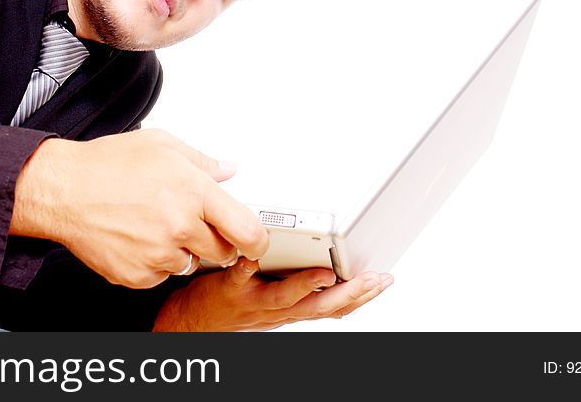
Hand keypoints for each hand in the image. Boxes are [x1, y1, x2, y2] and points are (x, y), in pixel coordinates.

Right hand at [10, 129, 268, 287]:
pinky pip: (161, 276)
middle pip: (223, 253)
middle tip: (192, 223)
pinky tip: (137, 238)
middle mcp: (180, 226)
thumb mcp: (161, 145)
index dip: (257, 240)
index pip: (248, 231)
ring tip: (155, 225)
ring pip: (190, 264)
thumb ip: (203, 161)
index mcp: (194, 192)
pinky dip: (154, 263)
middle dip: (216, 241)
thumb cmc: (106, 164)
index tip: (255, 240)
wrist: (61, 189)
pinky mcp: (137, 274)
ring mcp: (157, 255)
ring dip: (183, 251)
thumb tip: (228, 171)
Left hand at [152, 258, 393, 330]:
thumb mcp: (278, 299)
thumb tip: (330, 264)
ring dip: (307, 286)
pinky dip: (246, 269)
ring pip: (287, 298)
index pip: (336, 305)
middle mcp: (280, 309)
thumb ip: (302, 284)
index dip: (363, 295)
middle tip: (373, 279)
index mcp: (294, 307)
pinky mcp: (230, 290)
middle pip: (321, 305)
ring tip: (324, 273)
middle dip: (351, 293)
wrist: (196, 322)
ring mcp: (256, 301)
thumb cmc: (237, 304)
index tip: (384, 280)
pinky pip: (239, 279)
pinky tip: (253, 257)